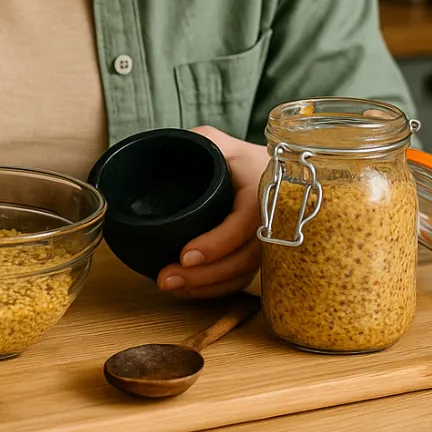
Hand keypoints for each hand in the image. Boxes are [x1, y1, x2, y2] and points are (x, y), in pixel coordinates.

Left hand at [156, 125, 267, 299]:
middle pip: (246, 257)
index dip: (219, 243)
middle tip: (167, 278)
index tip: (186, 255)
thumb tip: (160, 154)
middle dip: (207, 275)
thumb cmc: (235, 156)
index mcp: (262, 189)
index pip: (246, 222)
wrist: (264, 172)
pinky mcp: (258, 257)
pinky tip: (189, 290)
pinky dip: (216, 290)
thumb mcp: (216, 141)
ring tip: (171, 286)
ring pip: (244, 274)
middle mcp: (272, 219)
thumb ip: (197, 141)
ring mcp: (267, 241)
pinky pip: (242, 279)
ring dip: (208, 287)